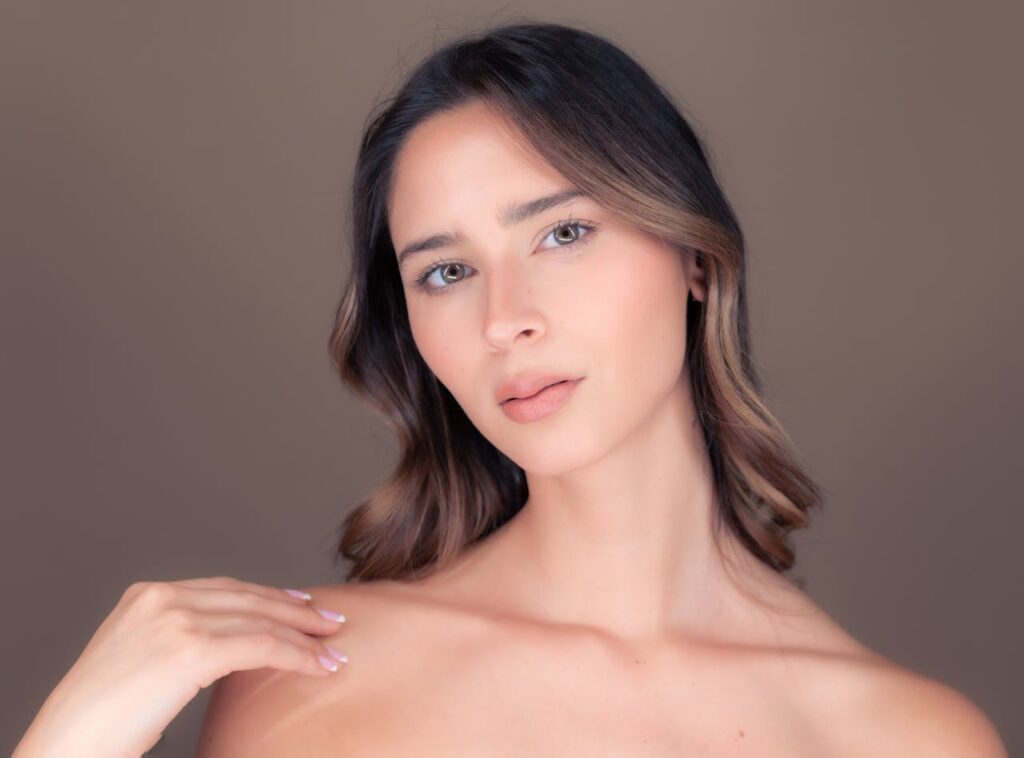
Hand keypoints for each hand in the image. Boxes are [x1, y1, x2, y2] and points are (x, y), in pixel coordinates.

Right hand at [13, 576, 347, 757]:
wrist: (67, 744)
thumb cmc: (99, 719)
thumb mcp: (138, 659)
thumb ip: (178, 639)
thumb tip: (227, 645)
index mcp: (146, 595)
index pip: (225, 588)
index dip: (269, 596)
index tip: (300, 604)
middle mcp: (161, 598)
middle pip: (248, 599)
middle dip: (295, 611)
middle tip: (330, 621)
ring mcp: (175, 620)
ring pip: (261, 621)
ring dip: (304, 636)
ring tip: (334, 647)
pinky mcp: (190, 650)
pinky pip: (261, 647)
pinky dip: (297, 656)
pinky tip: (319, 665)